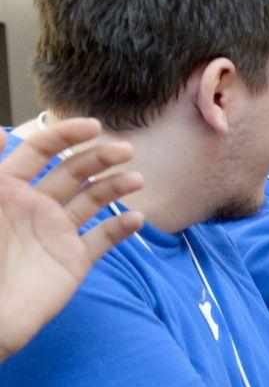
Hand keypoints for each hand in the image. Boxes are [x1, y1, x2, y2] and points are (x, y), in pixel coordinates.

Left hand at [0, 118, 145, 359]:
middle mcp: (36, 205)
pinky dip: (122, 228)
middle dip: (101, 157)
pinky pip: (103, 239)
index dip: (67, 135)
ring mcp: (57, 231)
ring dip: (117, 186)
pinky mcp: (74, 260)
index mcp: (9, 187)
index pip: (41, 150)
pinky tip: (136, 217)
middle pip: (75, 171)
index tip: (94, 126)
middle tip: (126, 150)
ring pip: (94, 200)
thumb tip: (1, 132)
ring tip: (137, 180)